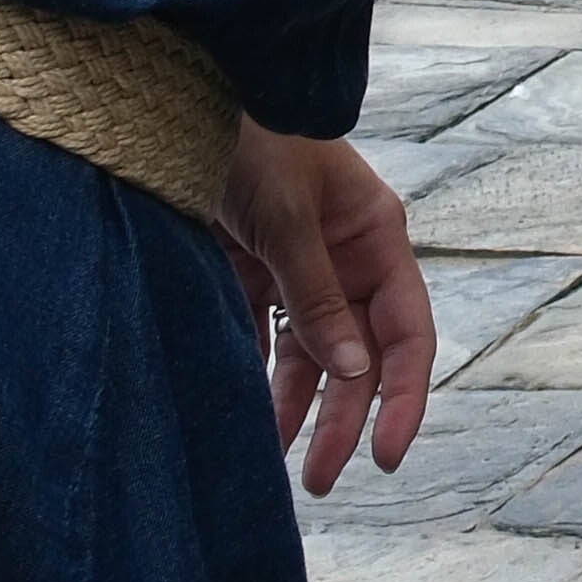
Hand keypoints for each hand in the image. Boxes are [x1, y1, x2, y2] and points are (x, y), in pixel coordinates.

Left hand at [221, 123, 435, 492]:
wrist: (174, 100)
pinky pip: (261, 336)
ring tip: (273, 461)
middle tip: (316, 481)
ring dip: (295, 406)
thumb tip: (353, 372)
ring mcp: (299, 265)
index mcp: (376, 236)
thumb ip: (316, 295)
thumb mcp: (285, 216)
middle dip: (343, 420)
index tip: (388, 457)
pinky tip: (239, 413)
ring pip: (309, 354)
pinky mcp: (252, 269)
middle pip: (358, 355)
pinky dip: (253, 374)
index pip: (407, 332)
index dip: (405, 396)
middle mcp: (346, 256)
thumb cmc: (249, 140)